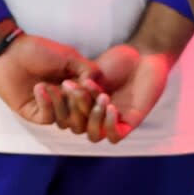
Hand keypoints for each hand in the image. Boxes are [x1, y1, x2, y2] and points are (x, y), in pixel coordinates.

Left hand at [0, 23, 97, 126]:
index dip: (97, 99)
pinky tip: (39, 88)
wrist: (10, 50)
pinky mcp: (33, 114)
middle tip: (71, 87)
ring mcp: (50, 109)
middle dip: (80, 104)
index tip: (95, 89)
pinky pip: (48, 118)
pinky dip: (47, 104)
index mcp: (76, 89)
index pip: (94, 103)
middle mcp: (65, 102)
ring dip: (62, 103)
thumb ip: (87, 70)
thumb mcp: (68, 56)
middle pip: (83, 117)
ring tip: (52, 85)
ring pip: (67, 120)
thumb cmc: (38, 50)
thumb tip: (99, 86)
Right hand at [52, 43, 173, 143]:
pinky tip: (111, 107)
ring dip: (94, 119)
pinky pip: (115, 136)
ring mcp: (113, 121)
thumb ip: (77, 85)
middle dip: (72, 108)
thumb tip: (58, 91)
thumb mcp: (92, 73)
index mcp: (84, 105)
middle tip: (72, 87)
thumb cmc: (118, 61)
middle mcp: (96, 116)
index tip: (49, 86)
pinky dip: (109, 124)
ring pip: (94, 135)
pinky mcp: (131, 123)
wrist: (144, 58)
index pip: (65, 114)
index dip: (56, 104)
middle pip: (76, 126)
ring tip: (102, 97)